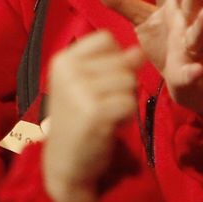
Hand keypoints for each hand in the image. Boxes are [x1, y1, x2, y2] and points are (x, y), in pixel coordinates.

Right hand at [41, 30, 144, 201]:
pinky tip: (111, 126)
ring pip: (129, 81)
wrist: (65, 162)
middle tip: (104, 104)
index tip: (102, 81)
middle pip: (122, 61)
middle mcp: (68, 71)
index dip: (115, 59)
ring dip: (127, 101)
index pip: (105, 39)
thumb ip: (113, 65)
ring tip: (107, 115)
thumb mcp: (89, 85)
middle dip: (123, 84)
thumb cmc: (78, 121)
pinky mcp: (93, 112)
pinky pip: (130, 102)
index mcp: (63, 60)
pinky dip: (127, 117)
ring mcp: (79, 90)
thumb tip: (139, 51)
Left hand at [93, 0, 202, 112]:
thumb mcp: (142, 18)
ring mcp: (191, 49)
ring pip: (199, 35)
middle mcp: (187, 26)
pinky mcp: (188, 73)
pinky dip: (194, 71)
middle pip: (193, 6)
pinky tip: (196, 69)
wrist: (182, 78)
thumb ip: (122, 1)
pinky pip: (191, 72)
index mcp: (177, 10)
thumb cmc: (165, 41)